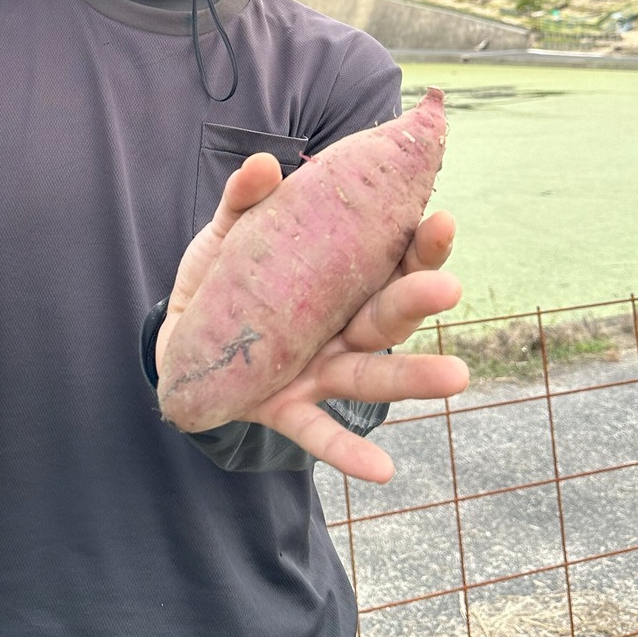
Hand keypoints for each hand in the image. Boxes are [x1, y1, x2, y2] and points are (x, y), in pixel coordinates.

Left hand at [155, 153, 468, 481]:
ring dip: (413, 380)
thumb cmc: (222, 285)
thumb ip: (246, 202)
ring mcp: (320, 373)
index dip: (419, 244)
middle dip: (419, 300)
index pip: (391, 261)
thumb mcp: (228, 237)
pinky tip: (384, 471)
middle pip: (388, 315)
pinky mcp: (288, 410)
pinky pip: (322, 434)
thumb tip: (264, 165)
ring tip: (456, 378)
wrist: (181, 346)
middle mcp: (343, 330)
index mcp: (340, 282)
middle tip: (448, 287)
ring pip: (371, 377)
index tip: (442, 219)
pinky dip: (349, 453)